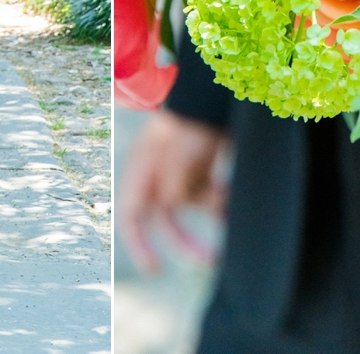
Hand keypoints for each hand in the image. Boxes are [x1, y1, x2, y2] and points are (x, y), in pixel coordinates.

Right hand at [119, 109, 228, 272]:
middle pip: (164, 221)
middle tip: (212, 259)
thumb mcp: (176, 157)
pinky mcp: (201, 165)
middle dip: (186, 242)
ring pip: (191, 206)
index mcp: (141, 169)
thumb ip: (172, 187)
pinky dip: (219, 196)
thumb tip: (174, 207)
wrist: (215, 88)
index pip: (131, 216)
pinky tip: (228, 187)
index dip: (139, 246)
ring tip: (226, 195)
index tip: (156, 270)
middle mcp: (157, 173)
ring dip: (210, 208)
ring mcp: (180, 169)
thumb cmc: (190, 118)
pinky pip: (208, 193)